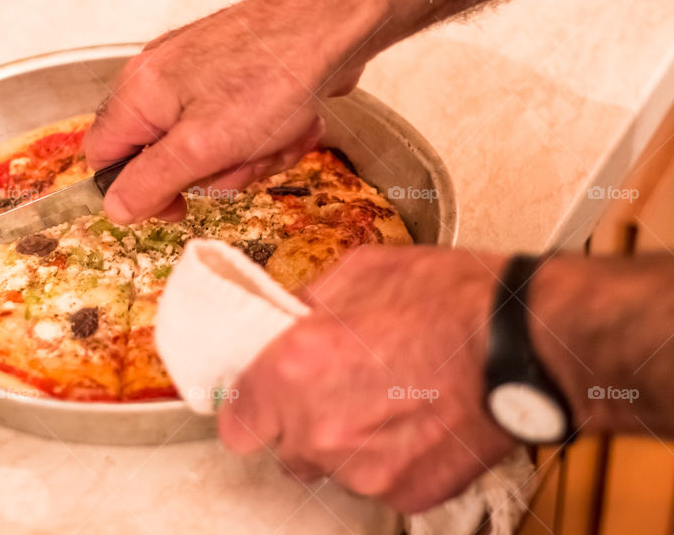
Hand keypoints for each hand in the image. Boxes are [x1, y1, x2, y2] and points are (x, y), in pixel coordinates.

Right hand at [84, 0, 370, 223]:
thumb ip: (150, 181)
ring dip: (251, 155)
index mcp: (139, 92)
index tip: (177, 205)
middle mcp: (161, 78)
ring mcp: (200, 75)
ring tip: (279, 135)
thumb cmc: (272, 77)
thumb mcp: (202, 148)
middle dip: (214, 171)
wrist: (335, 25)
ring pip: (210, 147)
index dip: (135, 191)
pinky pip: (239, 127)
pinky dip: (268, 134)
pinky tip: (294, 121)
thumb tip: (115, 209)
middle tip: (244, 159)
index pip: (104, 157)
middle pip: (165, 157)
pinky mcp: (235, 75)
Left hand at [218, 245, 517, 512]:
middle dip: (301, 422)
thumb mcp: (362, 271)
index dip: (252, 408)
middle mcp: (320, 428)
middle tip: (337, 388)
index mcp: (295, 368)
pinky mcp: (405, 492)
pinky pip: (376, 481)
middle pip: (283, 450)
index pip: (236, 423)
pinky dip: (388, 459)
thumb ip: (307, 302)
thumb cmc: (452, 300)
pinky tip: (414, 419)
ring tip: (386, 399)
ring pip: (330, 469)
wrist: (526, 343)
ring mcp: (363, 469)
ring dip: (344, 443)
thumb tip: (288, 316)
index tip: (265, 398)